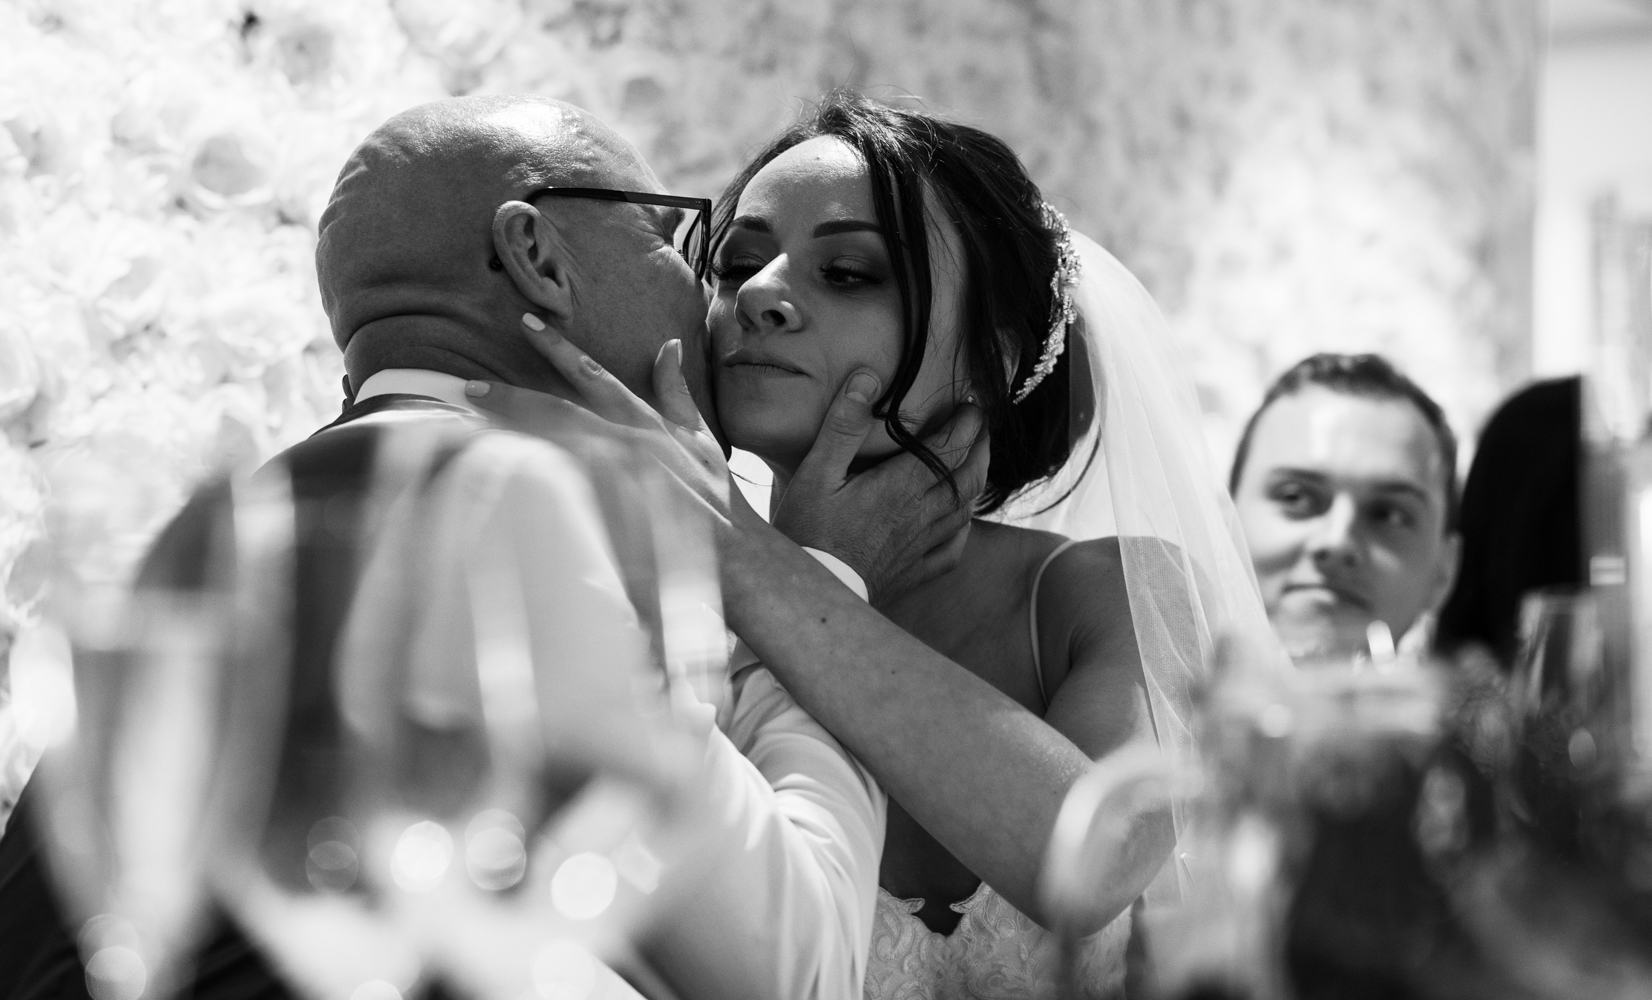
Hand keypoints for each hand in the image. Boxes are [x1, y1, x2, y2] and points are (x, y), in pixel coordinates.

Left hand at [467, 314, 731, 514]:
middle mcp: (627, 445)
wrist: (733, 556)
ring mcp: (614, 484)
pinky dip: (525, 482)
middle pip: (557, 411)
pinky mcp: (605, 518)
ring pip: (548, 451)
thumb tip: (668, 347)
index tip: (526, 323)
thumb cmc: (717, 501)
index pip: (594, 376)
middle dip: (511, 396)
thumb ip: (676, 394)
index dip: (559, 348)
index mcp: (645, 424)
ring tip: (468, 430)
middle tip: (470, 385)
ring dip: (508, 439)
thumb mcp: (701, 439)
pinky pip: (554, 496)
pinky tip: (494, 476)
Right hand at [770, 369, 989, 603]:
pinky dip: (962, 531)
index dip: (967, 421)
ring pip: (964, 509)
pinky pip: (951, 551)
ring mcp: (920, 546)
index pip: (951, 446)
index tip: (971, 403)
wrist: (811, 592)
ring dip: (977, 480)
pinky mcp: (913, 572)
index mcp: (901, 486)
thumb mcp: (816, 472)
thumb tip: (868, 379)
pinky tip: (960, 523)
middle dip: (980, 446)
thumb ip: (843, 426)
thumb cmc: (808, 531)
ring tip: (976, 461)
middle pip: (968, 476)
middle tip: (979, 426)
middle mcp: (920, 515)